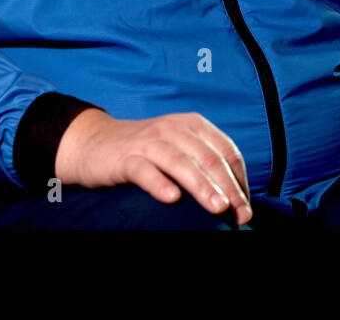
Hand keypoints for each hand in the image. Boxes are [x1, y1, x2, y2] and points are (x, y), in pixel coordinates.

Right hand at [53, 109, 253, 225]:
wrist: (94, 142)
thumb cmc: (145, 152)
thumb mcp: (178, 149)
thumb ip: (203, 164)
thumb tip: (234, 199)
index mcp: (192, 125)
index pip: (226, 151)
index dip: (240, 181)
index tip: (245, 208)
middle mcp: (174, 129)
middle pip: (208, 158)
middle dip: (228, 188)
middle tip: (239, 215)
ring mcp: (149, 142)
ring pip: (181, 163)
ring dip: (202, 186)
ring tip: (218, 207)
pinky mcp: (125, 157)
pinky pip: (144, 170)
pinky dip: (159, 184)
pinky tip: (172, 199)